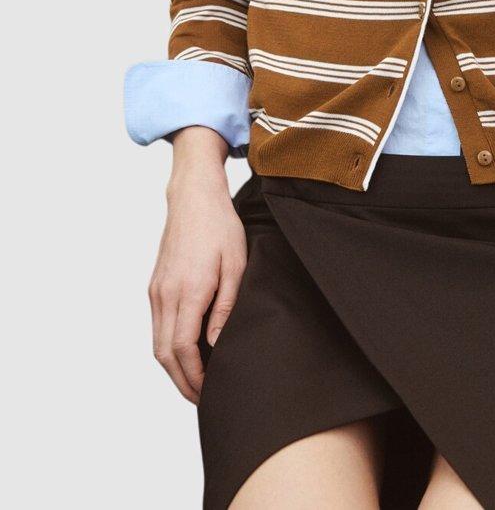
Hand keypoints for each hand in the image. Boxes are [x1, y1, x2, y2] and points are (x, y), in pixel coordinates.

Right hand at [148, 127, 246, 403]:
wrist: (193, 198)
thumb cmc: (221, 228)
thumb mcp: (236, 264)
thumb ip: (226, 305)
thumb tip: (218, 343)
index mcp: (188, 290)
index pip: (184, 349)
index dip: (195, 377)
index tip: (210, 393)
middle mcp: (165, 294)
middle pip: (166, 354)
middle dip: (182, 382)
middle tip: (203, 400)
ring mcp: (156, 290)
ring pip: (158, 343)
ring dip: (174, 368)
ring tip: (196, 383)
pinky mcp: (155, 286)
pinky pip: (158, 326)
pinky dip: (169, 348)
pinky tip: (186, 354)